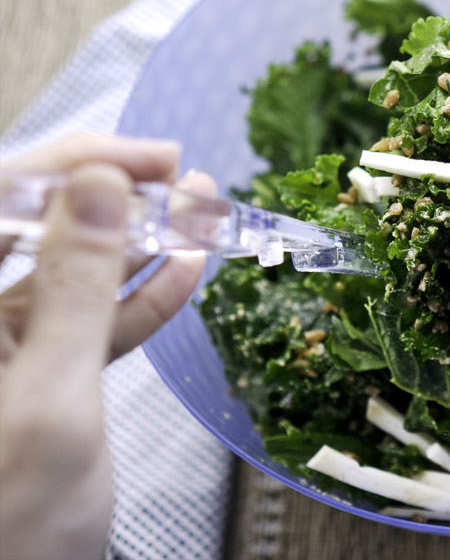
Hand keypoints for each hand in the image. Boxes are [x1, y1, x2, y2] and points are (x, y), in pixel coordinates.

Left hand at [0, 133, 215, 559]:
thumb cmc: (9, 530)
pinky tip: (185, 271)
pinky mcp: (36, 377)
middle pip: (32, 226)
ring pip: (70, 271)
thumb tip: (96, 187)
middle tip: (175, 174)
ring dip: (138, 242)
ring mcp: (1, 351)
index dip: (68, 165)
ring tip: (197, 211)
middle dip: (110, 195)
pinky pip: (90, 320)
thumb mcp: (51, 401)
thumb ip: (74, 288)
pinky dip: (141, 297)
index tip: (143, 160)